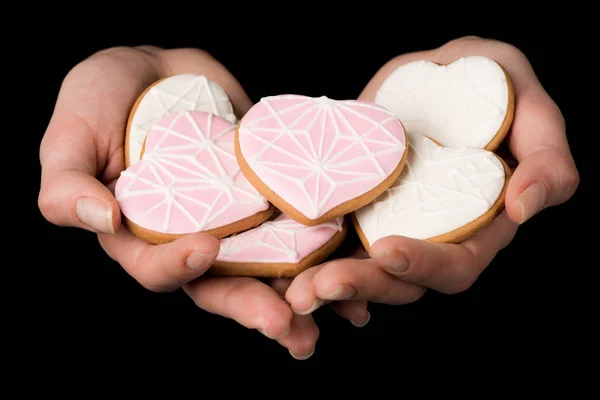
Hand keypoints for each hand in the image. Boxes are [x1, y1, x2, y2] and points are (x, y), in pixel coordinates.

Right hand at [38, 46, 367, 358]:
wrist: (155, 72)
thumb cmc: (100, 103)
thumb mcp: (69, 139)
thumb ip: (70, 187)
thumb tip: (102, 221)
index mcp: (141, 239)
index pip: (158, 268)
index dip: (178, 265)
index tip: (204, 247)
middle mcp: (192, 238)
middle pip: (223, 285)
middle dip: (256, 308)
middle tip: (290, 328)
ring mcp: (234, 219)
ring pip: (269, 266)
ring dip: (305, 292)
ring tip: (343, 310)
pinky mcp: (267, 195)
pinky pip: (296, 224)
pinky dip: (326, 245)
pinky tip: (358, 259)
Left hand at [285, 36, 578, 310]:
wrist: (437, 73)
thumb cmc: (492, 86)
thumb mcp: (532, 110)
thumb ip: (546, 160)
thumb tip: (526, 208)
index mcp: (475, 226)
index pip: (455, 265)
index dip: (424, 266)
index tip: (389, 251)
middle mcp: (427, 235)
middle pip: (396, 280)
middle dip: (358, 286)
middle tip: (315, 289)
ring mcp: (386, 223)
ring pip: (355, 266)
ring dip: (321, 282)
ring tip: (291, 289)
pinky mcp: (352, 204)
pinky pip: (325, 235)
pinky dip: (300, 252)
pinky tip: (277, 259)